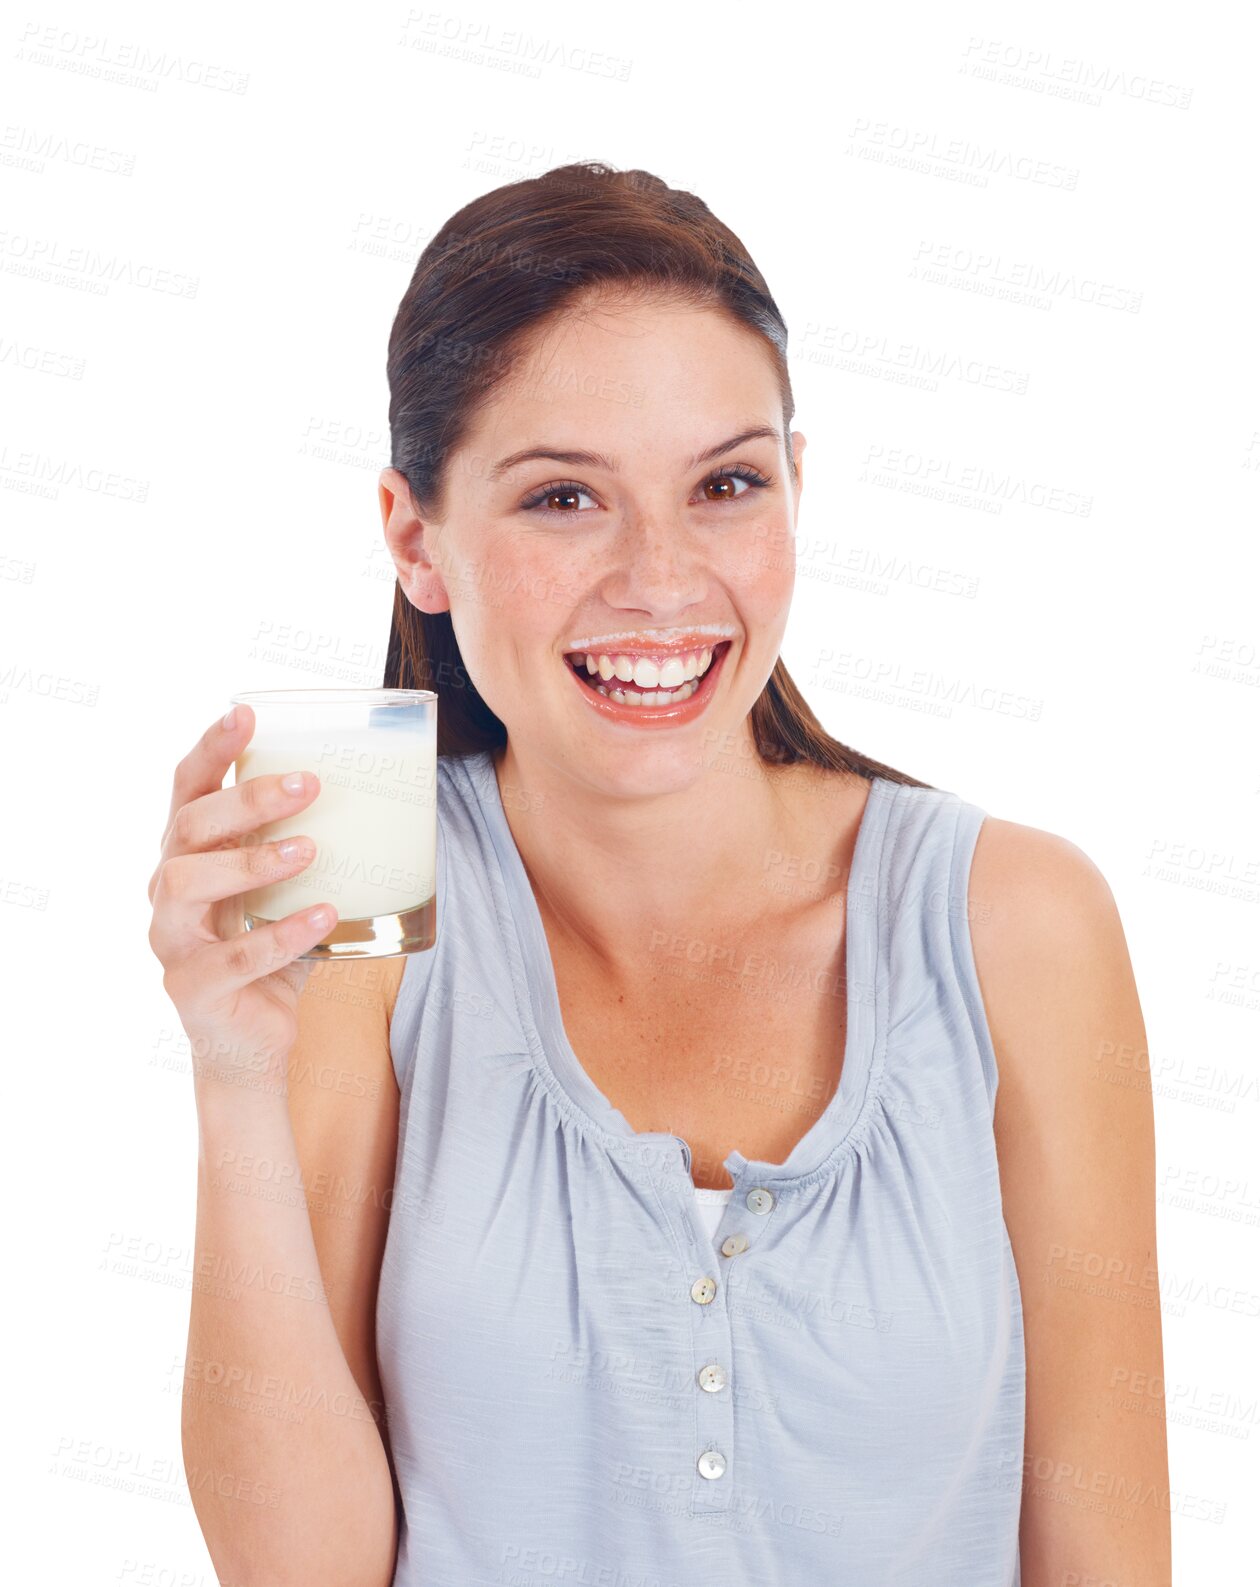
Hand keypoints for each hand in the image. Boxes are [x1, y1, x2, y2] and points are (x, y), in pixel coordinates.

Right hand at [146, 703, 337, 1096]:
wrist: (253, 1044)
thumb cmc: (275, 952)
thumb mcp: (291, 893)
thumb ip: (316, 848)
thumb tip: (402, 797)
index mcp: (189, 855)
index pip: (188, 788)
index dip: (212, 749)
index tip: (246, 713)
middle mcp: (167, 890)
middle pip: (187, 827)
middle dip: (247, 799)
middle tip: (310, 785)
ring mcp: (171, 940)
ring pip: (186, 884)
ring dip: (252, 861)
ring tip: (310, 850)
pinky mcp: (191, 990)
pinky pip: (232, 958)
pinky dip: (283, 934)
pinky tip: (325, 915)